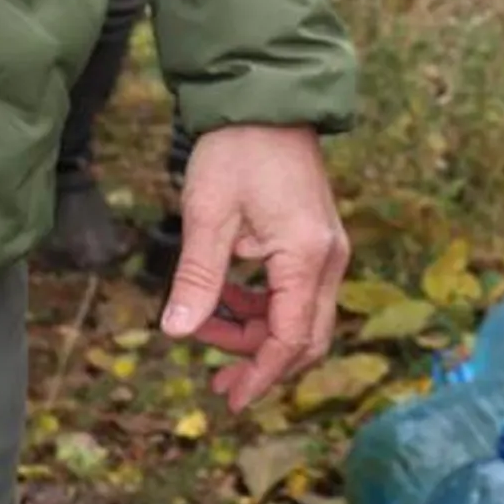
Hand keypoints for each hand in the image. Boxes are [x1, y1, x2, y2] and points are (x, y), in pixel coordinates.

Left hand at [162, 123, 352, 411]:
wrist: (266, 100)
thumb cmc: (236, 151)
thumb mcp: (208, 215)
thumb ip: (198, 277)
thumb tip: (175, 332)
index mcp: (306, 256)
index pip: (291, 338)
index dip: (261, 375)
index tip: (231, 402)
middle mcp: (328, 259)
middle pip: (307, 338)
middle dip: (263, 365)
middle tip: (219, 386)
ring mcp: (326, 249)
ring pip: (301, 318)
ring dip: (257, 335)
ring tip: (206, 333)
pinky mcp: (316, 241)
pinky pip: (296, 293)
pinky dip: (263, 309)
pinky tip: (225, 303)